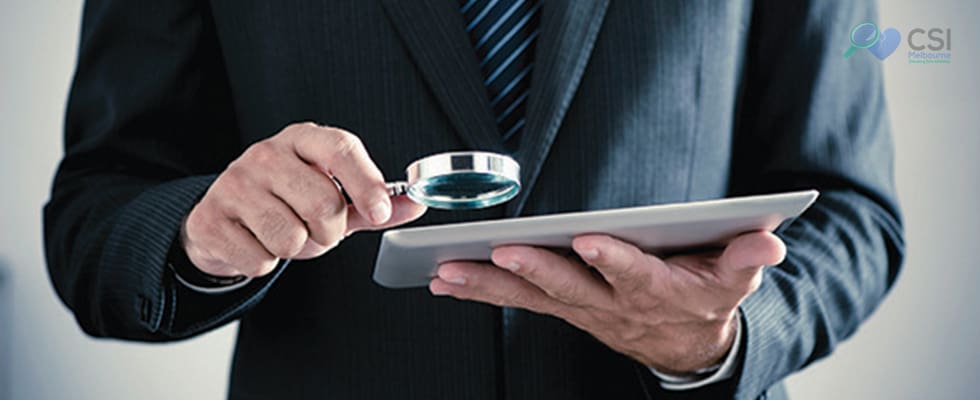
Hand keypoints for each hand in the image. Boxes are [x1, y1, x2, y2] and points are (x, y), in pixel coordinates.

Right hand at [182, 122, 426, 277]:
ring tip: (284, 235)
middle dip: (329, 232)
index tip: (380, 212)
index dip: (367, 183)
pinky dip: (265, 263)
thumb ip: (373, 202)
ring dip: (296, 250)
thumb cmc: (286, 203)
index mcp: (302, 139)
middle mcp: (265, 154)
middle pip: (323, 204)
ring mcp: (233, 184)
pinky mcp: (210, 218)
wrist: (221, 218)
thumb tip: (416, 204)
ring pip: (290, 237)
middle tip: (317, 231)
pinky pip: (260, 259)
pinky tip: (256, 243)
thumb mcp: (333, 196)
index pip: (341, 148)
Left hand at [429, 231, 784, 373]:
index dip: (614, 261)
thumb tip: (770, 242)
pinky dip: (482, 292)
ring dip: (490, 285)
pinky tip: (445, 280)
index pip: (635, 275)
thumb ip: (748, 257)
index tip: (589, 240)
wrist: (687, 346)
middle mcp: (614, 304)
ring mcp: (584, 310)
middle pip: (572, 288)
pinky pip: (518, 303)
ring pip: (533, 298)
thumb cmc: (706, 296)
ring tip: (447, 271)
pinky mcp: (563, 309)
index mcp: (658, 290)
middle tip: (503, 253)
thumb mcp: (735, 278)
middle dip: (537, 271)